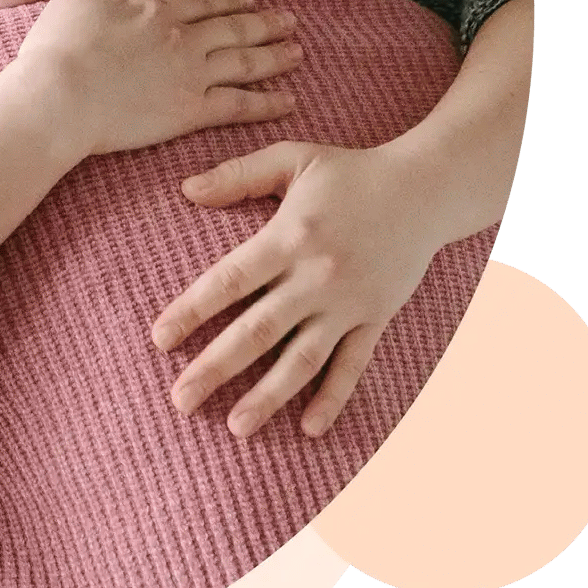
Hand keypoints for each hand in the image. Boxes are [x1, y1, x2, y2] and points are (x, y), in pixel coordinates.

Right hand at [5, 0, 300, 161]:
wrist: (58, 97)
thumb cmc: (57, 49)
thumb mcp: (78, 0)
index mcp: (156, 10)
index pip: (202, 1)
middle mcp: (182, 38)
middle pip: (233, 28)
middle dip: (264, 23)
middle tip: (289, 21)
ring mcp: (190, 75)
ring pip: (245, 62)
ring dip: (275, 56)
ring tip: (298, 53)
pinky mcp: (190, 112)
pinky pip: (238, 105)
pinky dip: (267, 103)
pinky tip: (288, 100)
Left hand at [151, 139, 452, 438]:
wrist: (428, 189)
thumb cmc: (352, 173)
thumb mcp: (293, 158)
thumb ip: (238, 175)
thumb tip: (185, 190)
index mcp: (289, 236)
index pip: (230, 281)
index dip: (191, 311)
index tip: (158, 340)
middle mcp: (316, 276)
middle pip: (258, 331)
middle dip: (216, 368)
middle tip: (181, 400)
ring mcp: (348, 303)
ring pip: (303, 359)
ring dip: (268, 396)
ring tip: (236, 427)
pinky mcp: (375, 319)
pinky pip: (352, 365)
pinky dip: (332, 398)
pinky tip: (309, 429)